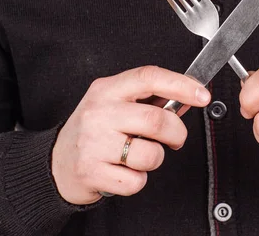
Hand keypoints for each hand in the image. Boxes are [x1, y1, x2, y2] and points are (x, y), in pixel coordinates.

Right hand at [52, 66, 210, 204]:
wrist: (57, 162)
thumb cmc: (95, 130)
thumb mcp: (116, 104)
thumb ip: (150, 99)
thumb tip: (189, 97)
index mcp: (107, 89)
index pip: (149, 77)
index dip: (181, 85)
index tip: (202, 95)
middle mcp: (99, 113)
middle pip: (157, 120)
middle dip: (176, 133)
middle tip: (175, 138)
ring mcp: (93, 143)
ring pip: (151, 155)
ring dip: (156, 159)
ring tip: (140, 155)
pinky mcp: (92, 172)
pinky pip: (136, 181)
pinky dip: (138, 180)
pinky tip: (123, 171)